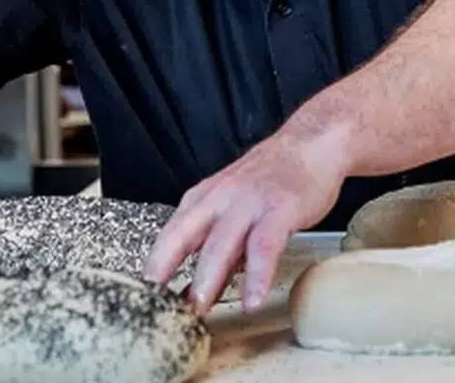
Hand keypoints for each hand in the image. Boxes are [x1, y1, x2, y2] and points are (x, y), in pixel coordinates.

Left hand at [142, 129, 346, 314]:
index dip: (153, 268)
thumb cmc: (271, 180)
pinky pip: (264, 247)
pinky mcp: (279, 210)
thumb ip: (216, 246)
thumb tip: (198, 290)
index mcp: (202, 200)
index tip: (144, 298)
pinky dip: (256, 275)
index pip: (168, 236)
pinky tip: (252, 299)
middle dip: (167, 275)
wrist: (310, 143)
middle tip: (161, 310)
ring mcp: (248, 204)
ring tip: (199, 311)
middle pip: (182, 238)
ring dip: (207, 280)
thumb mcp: (232, 207)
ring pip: (219, 245)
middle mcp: (218, 199)